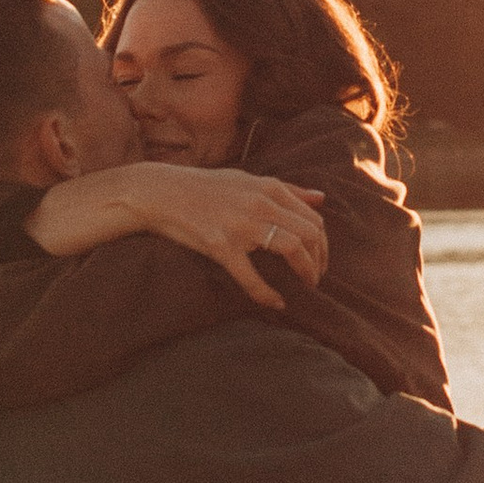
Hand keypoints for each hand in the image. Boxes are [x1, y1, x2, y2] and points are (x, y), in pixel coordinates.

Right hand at [28, 166, 328, 309]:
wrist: (160, 192)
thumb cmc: (205, 187)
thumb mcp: (248, 180)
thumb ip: (287, 189)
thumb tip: (322, 198)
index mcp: (270, 188)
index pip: (313, 219)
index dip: (323, 245)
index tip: (320, 260)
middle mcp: (261, 204)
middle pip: (310, 234)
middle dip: (320, 261)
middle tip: (316, 278)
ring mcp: (241, 225)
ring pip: (293, 250)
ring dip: (306, 272)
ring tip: (306, 287)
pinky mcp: (221, 246)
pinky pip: (252, 277)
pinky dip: (268, 294)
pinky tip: (276, 303)